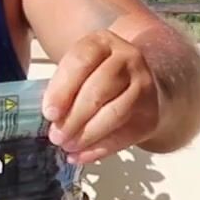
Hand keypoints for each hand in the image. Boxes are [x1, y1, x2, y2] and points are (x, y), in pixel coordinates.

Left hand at [41, 30, 159, 164]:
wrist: (137, 80)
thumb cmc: (97, 73)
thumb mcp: (79, 67)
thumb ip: (63, 85)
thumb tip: (50, 118)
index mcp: (103, 43)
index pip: (82, 61)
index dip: (63, 89)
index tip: (49, 113)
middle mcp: (128, 59)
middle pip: (99, 90)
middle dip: (74, 117)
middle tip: (56, 135)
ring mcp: (144, 85)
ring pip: (114, 114)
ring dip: (87, 135)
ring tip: (67, 145)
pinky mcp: (151, 113)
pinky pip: (125, 135)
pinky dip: (100, 149)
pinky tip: (80, 156)